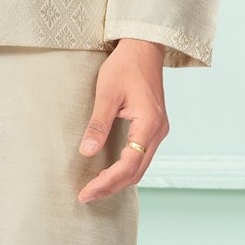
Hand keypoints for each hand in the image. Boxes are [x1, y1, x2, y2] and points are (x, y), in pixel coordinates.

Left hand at [76, 39, 167, 201]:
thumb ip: (97, 124)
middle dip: (111, 186)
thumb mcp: (106, 93)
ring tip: (95, 189)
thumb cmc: (125, 66)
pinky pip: (141, 156)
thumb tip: (86, 152)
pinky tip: (109, 172)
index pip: (128, 164)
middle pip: (137, 172)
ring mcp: (158, 130)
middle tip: (86, 196)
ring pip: (140, 167)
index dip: (107, 181)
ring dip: (119, 180)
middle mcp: (158, 131)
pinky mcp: (154, 127)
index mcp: (149, 123)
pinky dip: (125, 168)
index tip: (86, 192)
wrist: (144, 47)